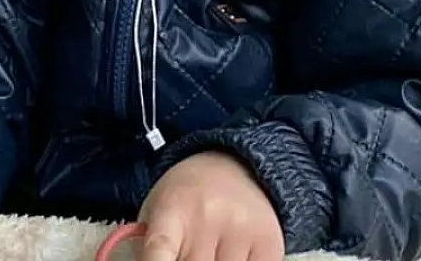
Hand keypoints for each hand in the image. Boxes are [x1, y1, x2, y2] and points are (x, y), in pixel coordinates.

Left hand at [137, 151, 283, 260]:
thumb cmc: (187, 197)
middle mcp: (208, 217)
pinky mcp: (269, 245)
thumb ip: (150, 248)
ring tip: (211, 249)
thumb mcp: (157, 211)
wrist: (235, 167)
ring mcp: (242, 231)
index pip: (159, 249)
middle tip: (188, 251)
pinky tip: (232, 253)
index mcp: (172, 210)